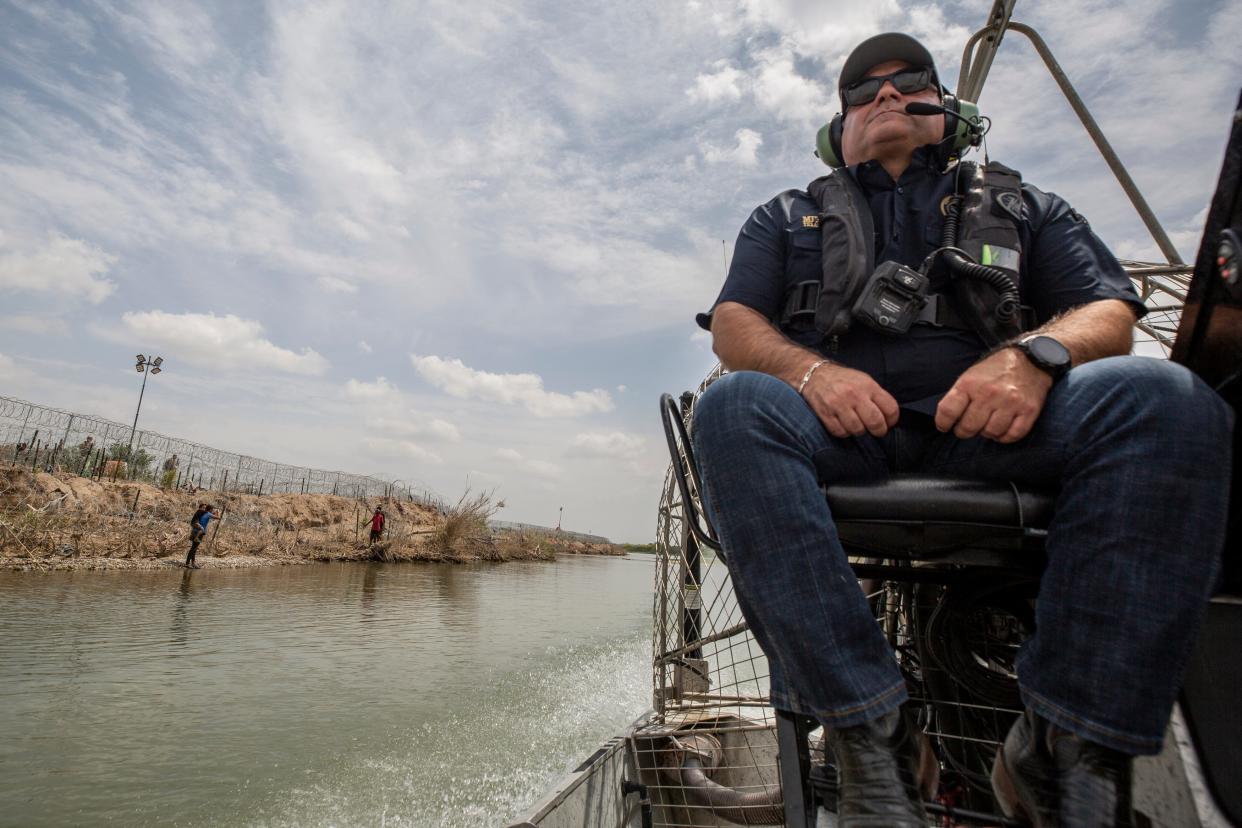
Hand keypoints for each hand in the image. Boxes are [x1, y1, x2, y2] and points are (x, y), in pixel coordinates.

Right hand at [802, 363, 899, 437]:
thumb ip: (876, 396)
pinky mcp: (825, 414)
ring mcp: (839, 404)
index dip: (892, 420)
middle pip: (875, 422)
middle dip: (879, 430)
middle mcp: (854, 395)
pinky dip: (844, 432)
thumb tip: (888, 416)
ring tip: (857, 424)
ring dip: (859, 431)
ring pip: (858, 430)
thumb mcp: (863, 380)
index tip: (888, 423)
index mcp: (868, 385)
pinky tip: (844, 424)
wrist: (814, 374)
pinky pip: (841, 432)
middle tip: (876, 430)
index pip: (890, 408)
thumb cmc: (842, 379)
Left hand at [935, 348, 1052, 441]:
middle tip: (967, 428)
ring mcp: (1011, 403)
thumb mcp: (970, 375)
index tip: (945, 427)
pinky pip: (1013, 435)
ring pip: (991, 433)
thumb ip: (958, 396)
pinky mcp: (1029, 410)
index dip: (943, 423)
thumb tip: (947, 420)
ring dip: (986, 433)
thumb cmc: (995, 370)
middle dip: (964, 431)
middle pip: (969, 427)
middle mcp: (990, 394)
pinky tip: (1001, 430)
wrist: (1030, 359)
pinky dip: (1005, 437)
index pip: (948, 411)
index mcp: (970, 383)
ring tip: (986, 425)